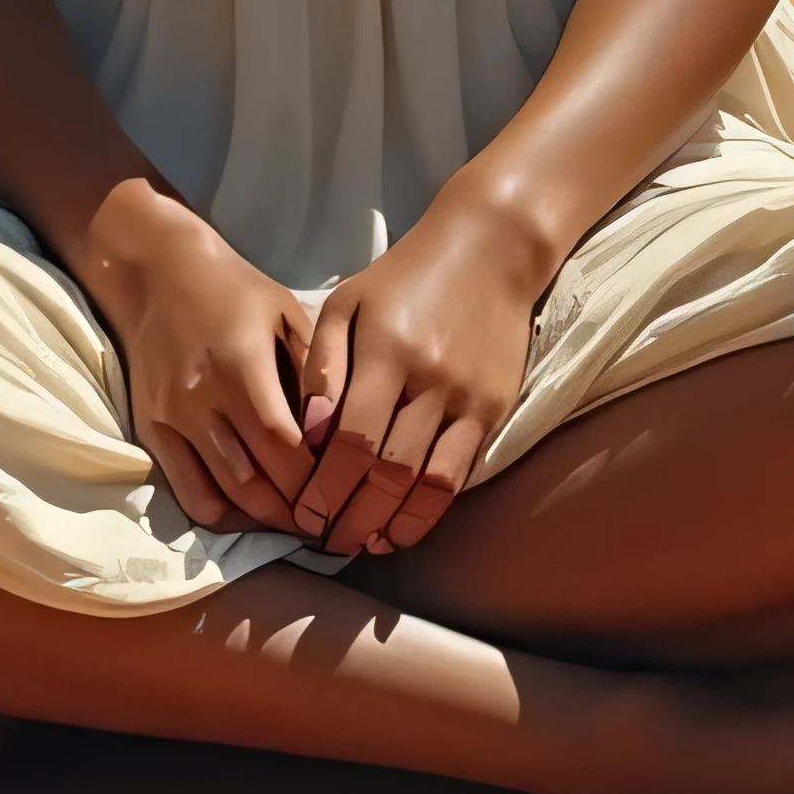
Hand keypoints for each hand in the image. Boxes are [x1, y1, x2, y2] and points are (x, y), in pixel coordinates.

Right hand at [91, 193, 318, 534]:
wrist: (156, 273)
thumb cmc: (233, 289)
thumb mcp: (285, 311)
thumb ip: (314, 369)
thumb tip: (342, 430)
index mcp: (241, 364)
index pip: (283, 444)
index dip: (315, 480)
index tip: (344, 493)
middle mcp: (202, 399)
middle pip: (255, 481)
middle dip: (297, 511)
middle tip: (330, 520)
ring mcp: (171, 419)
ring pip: (222, 498)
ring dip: (264, 519)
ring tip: (297, 521)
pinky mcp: (151, 431)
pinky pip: (188, 494)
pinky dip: (223, 513)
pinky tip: (251, 512)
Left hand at [290, 195, 545, 558]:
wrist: (489, 249)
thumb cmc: (404, 277)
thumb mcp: (347, 301)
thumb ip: (322, 365)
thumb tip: (309, 432)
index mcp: (383, 349)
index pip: (350, 438)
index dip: (323, 486)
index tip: (301, 513)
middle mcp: (426, 378)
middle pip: (384, 469)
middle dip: (349, 516)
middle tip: (322, 540)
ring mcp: (464, 397)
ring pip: (422, 481)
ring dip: (387, 524)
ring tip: (359, 545)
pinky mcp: (493, 409)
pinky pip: (458, 475)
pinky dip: (428, 511)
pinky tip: (401, 529)